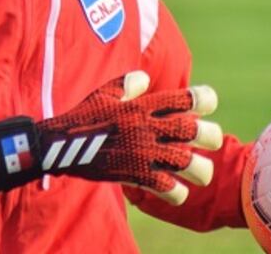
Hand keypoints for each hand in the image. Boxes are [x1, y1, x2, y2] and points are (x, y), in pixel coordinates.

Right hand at [0, 71, 222, 204]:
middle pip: (191, 130)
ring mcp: (140, 151)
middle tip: (211, 139)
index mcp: (141, 104)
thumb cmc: (82, 116)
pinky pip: (165, 186)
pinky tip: (177, 192)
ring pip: (185, 161)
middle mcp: (145, 126)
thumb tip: (145, 79)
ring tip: (200, 173)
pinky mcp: (133, 173)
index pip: (182, 98)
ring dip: (198, 168)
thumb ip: (127, 83)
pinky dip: (176, 191)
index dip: (202, 98)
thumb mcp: (103, 92)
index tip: (208, 102)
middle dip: (209, 135)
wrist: (59, 144)